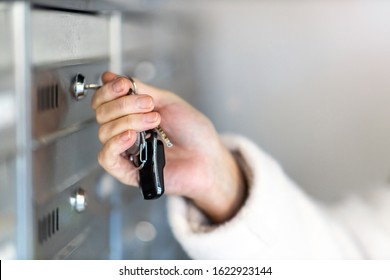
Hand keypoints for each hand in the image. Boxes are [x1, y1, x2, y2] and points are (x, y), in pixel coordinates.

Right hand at [92, 72, 245, 222]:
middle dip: (124, 105)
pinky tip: (132, 136)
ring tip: (154, 121)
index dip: (109, 90)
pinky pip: (106, 158)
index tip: (124, 85)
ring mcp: (126, 151)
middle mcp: (125, 131)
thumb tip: (112, 77)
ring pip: (104, 132)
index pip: (103, 101)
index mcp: (132, 114)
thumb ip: (140, 90)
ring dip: (129, 121)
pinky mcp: (128, 171)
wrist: (208, 158)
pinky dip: (115, 144)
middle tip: (149, 106)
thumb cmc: (194, 133)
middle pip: (102, 114)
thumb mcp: (168, 102)